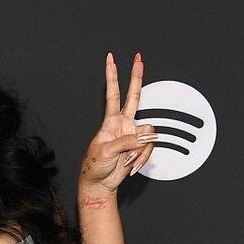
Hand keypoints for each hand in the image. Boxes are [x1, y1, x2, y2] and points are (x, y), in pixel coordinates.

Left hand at [78, 51, 156, 197]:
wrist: (100, 184)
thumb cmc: (94, 167)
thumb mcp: (106, 151)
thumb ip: (126, 141)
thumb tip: (145, 137)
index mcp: (110, 122)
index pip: (112, 94)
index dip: (112, 77)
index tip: (111, 60)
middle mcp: (122, 124)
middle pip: (133, 96)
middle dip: (136, 77)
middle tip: (138, 59)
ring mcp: (133, 135)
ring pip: (148, 133)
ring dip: (139, 150)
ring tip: (127, 160)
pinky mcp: (140, 147)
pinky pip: (149, 147)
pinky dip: (142, 158)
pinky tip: (131, 164)